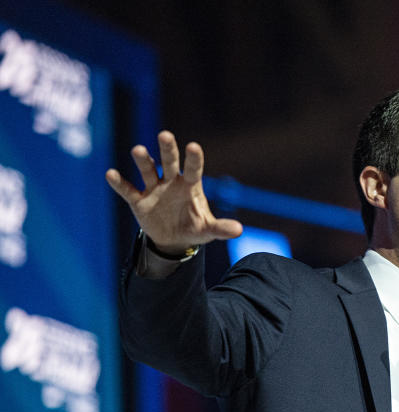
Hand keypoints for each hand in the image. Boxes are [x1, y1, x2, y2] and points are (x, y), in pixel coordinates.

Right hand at [105, 131, 241, 253]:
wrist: (174, 240)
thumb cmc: (194, 227)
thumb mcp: (208, 230)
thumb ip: (221, 228)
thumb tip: (239, 230)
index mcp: (191, 186)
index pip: (194, 169)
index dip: (194, 159)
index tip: (193, 146)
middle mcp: (172, 182)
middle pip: (169, 162)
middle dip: (167, 150)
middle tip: (165, 135)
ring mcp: (154, 189)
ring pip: (148, 171)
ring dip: (143, 161)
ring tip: (138, 150)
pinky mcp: (138, 200)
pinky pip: (128, 190)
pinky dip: (119, 183)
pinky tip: (111, 174)